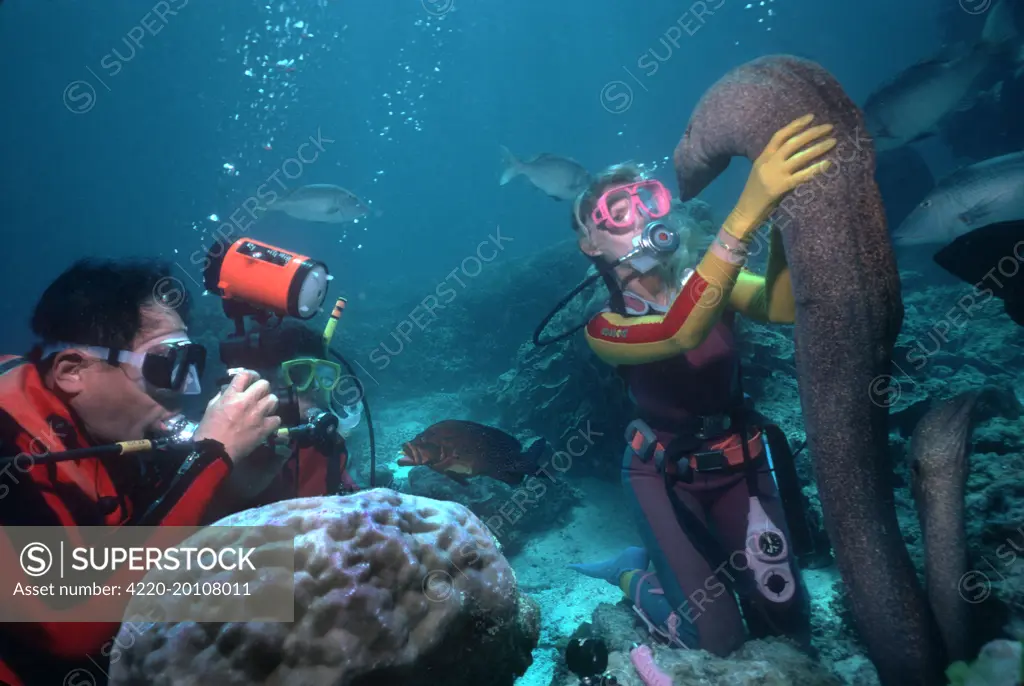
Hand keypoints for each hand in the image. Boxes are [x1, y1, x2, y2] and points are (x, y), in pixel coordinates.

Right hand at [193, 370, 281, 462]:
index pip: (245, 374)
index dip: (251, 374)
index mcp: (231, 395)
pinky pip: (277, 419)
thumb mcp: (211, 407)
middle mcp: (247, 402)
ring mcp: (257, 415)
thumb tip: (230, 389)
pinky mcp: (264, 429)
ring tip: (264, 408)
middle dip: (262, 388)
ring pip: (273, 399)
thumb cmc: (208, 430)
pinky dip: (272, 420)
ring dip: (269, 403)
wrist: (214, 452)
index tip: (252, 379)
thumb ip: (222, 396)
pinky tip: (266, 423)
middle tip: (258, 394)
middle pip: (264, 384)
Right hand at [726, 114, 835, 238]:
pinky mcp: (781, 187)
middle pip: (793, 142)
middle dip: (812, 132)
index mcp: (763, 157)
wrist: (744, 212)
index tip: (811, 117)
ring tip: (833, 141)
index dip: (796, 124)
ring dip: (818, 148)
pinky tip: (827, 164)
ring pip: (799, 157)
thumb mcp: (761, 172)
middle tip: (829, 127)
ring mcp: (775, 174)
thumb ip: (775, 161)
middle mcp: (769, 162)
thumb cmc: (755, 193)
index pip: (780, 136)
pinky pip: (801, 175)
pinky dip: (815, 169)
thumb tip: (796, 152)